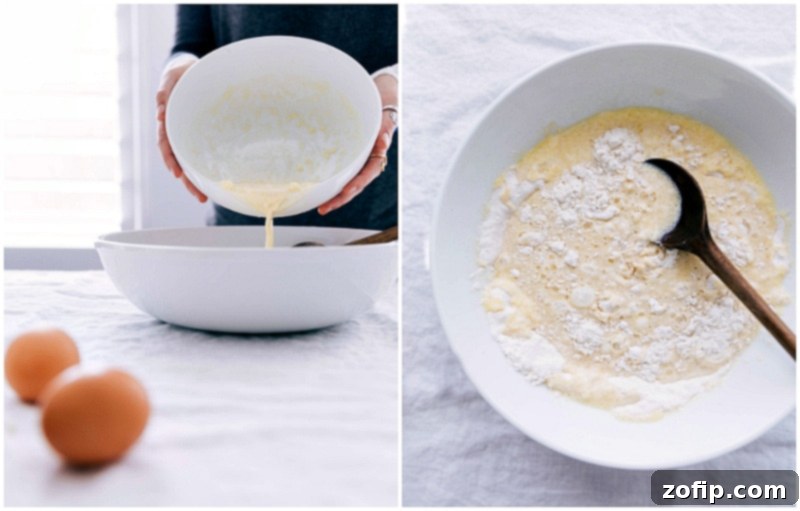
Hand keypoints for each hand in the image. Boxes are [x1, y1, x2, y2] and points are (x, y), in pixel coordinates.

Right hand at [156, 55, 206, 202]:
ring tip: (206, 197)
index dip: (171, 160)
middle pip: (179, 161)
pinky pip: (201, 154)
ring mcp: (188, 135)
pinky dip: (205, 168)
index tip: (178, 175)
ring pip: (190, 162)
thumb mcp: (173, 76)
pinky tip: (214, 181)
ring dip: (196, 181)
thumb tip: (160, 110)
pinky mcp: (199, 135)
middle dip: (188, 181)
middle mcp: (176, 132)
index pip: (166, 145)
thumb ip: (165, 89)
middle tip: (201, 196)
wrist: (191, 69)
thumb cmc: (181, 72)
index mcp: (168, 121)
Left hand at [318, 73, 397, 215]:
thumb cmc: (382, 111)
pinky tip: (318, 189)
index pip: (367, 175)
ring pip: (346, 183)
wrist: (379, 103)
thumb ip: (386, 130)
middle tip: (323, 209)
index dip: (356, 185)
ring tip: (320, 207)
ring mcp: (357, 162)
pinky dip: (330, 182)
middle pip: (354, 186)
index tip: (345, 193)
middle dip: (339, 199)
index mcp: (376, 156)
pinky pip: (339, 173)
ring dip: (333, 196)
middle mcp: (366, 163)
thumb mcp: (386, 119)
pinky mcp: (347, 158)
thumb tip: (384, 141)